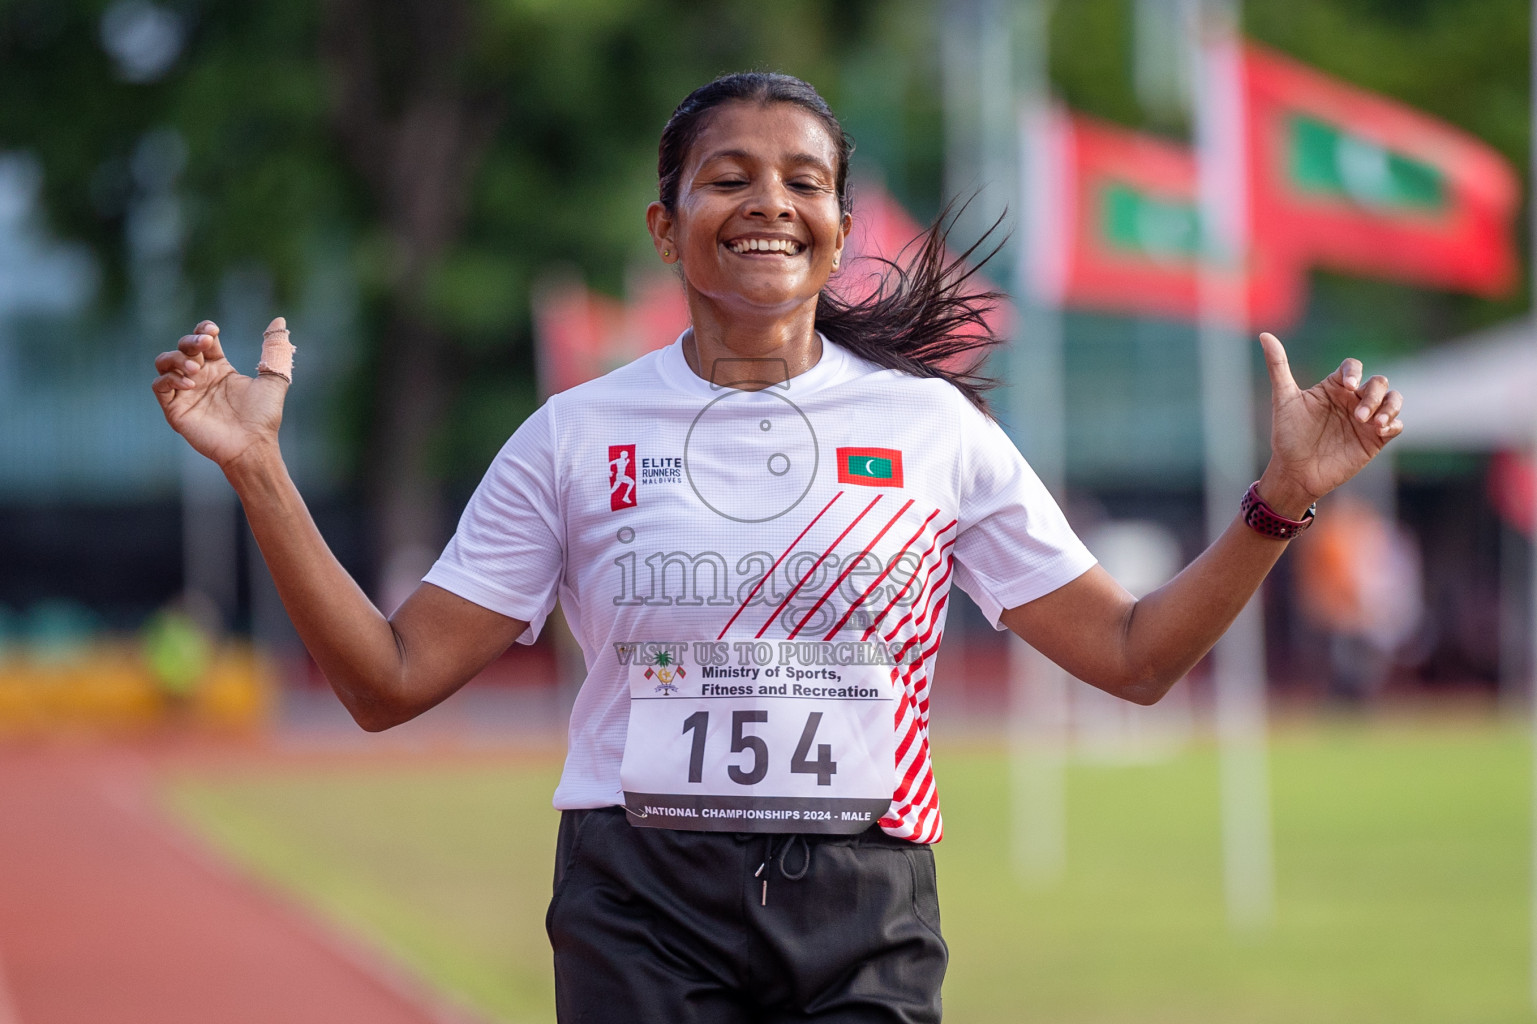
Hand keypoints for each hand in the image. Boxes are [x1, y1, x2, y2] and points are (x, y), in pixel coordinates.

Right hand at [152, 318, 290, 468]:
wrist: (253, 445)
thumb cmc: (264, 417)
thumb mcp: (273, 378)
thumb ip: (275, 350)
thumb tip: (279, 320)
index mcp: (220, 369)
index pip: (203, 340)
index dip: (204, 330)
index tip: (212, 331)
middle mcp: (201, 378)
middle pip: (182, 347)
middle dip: (190, 340)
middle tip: (204, 344)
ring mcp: (186, 393)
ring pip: (164, 362)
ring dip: (177, 358)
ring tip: (197, 369)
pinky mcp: (175, 409)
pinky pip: (159, 385)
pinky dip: (169, 379)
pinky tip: (191, 384)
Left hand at [1255, 331, 1402, 517]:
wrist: (1295, 472)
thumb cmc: (1287, 435)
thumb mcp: (1283, 399)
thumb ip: (1278, 366)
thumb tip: (1264, 335)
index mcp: (1333, 387)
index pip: (1353, 367)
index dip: (1354, 372)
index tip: (1348, 385)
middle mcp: (1352, 400)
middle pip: (1379, 382)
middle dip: (1373, 395)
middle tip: (1358, 415)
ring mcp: (1366, 419)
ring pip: (1394, 400)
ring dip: (1390, 407)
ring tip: (1374, 423)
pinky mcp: (1375, 439)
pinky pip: (1397, 425)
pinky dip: (1394, 424)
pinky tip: (1380, 431)